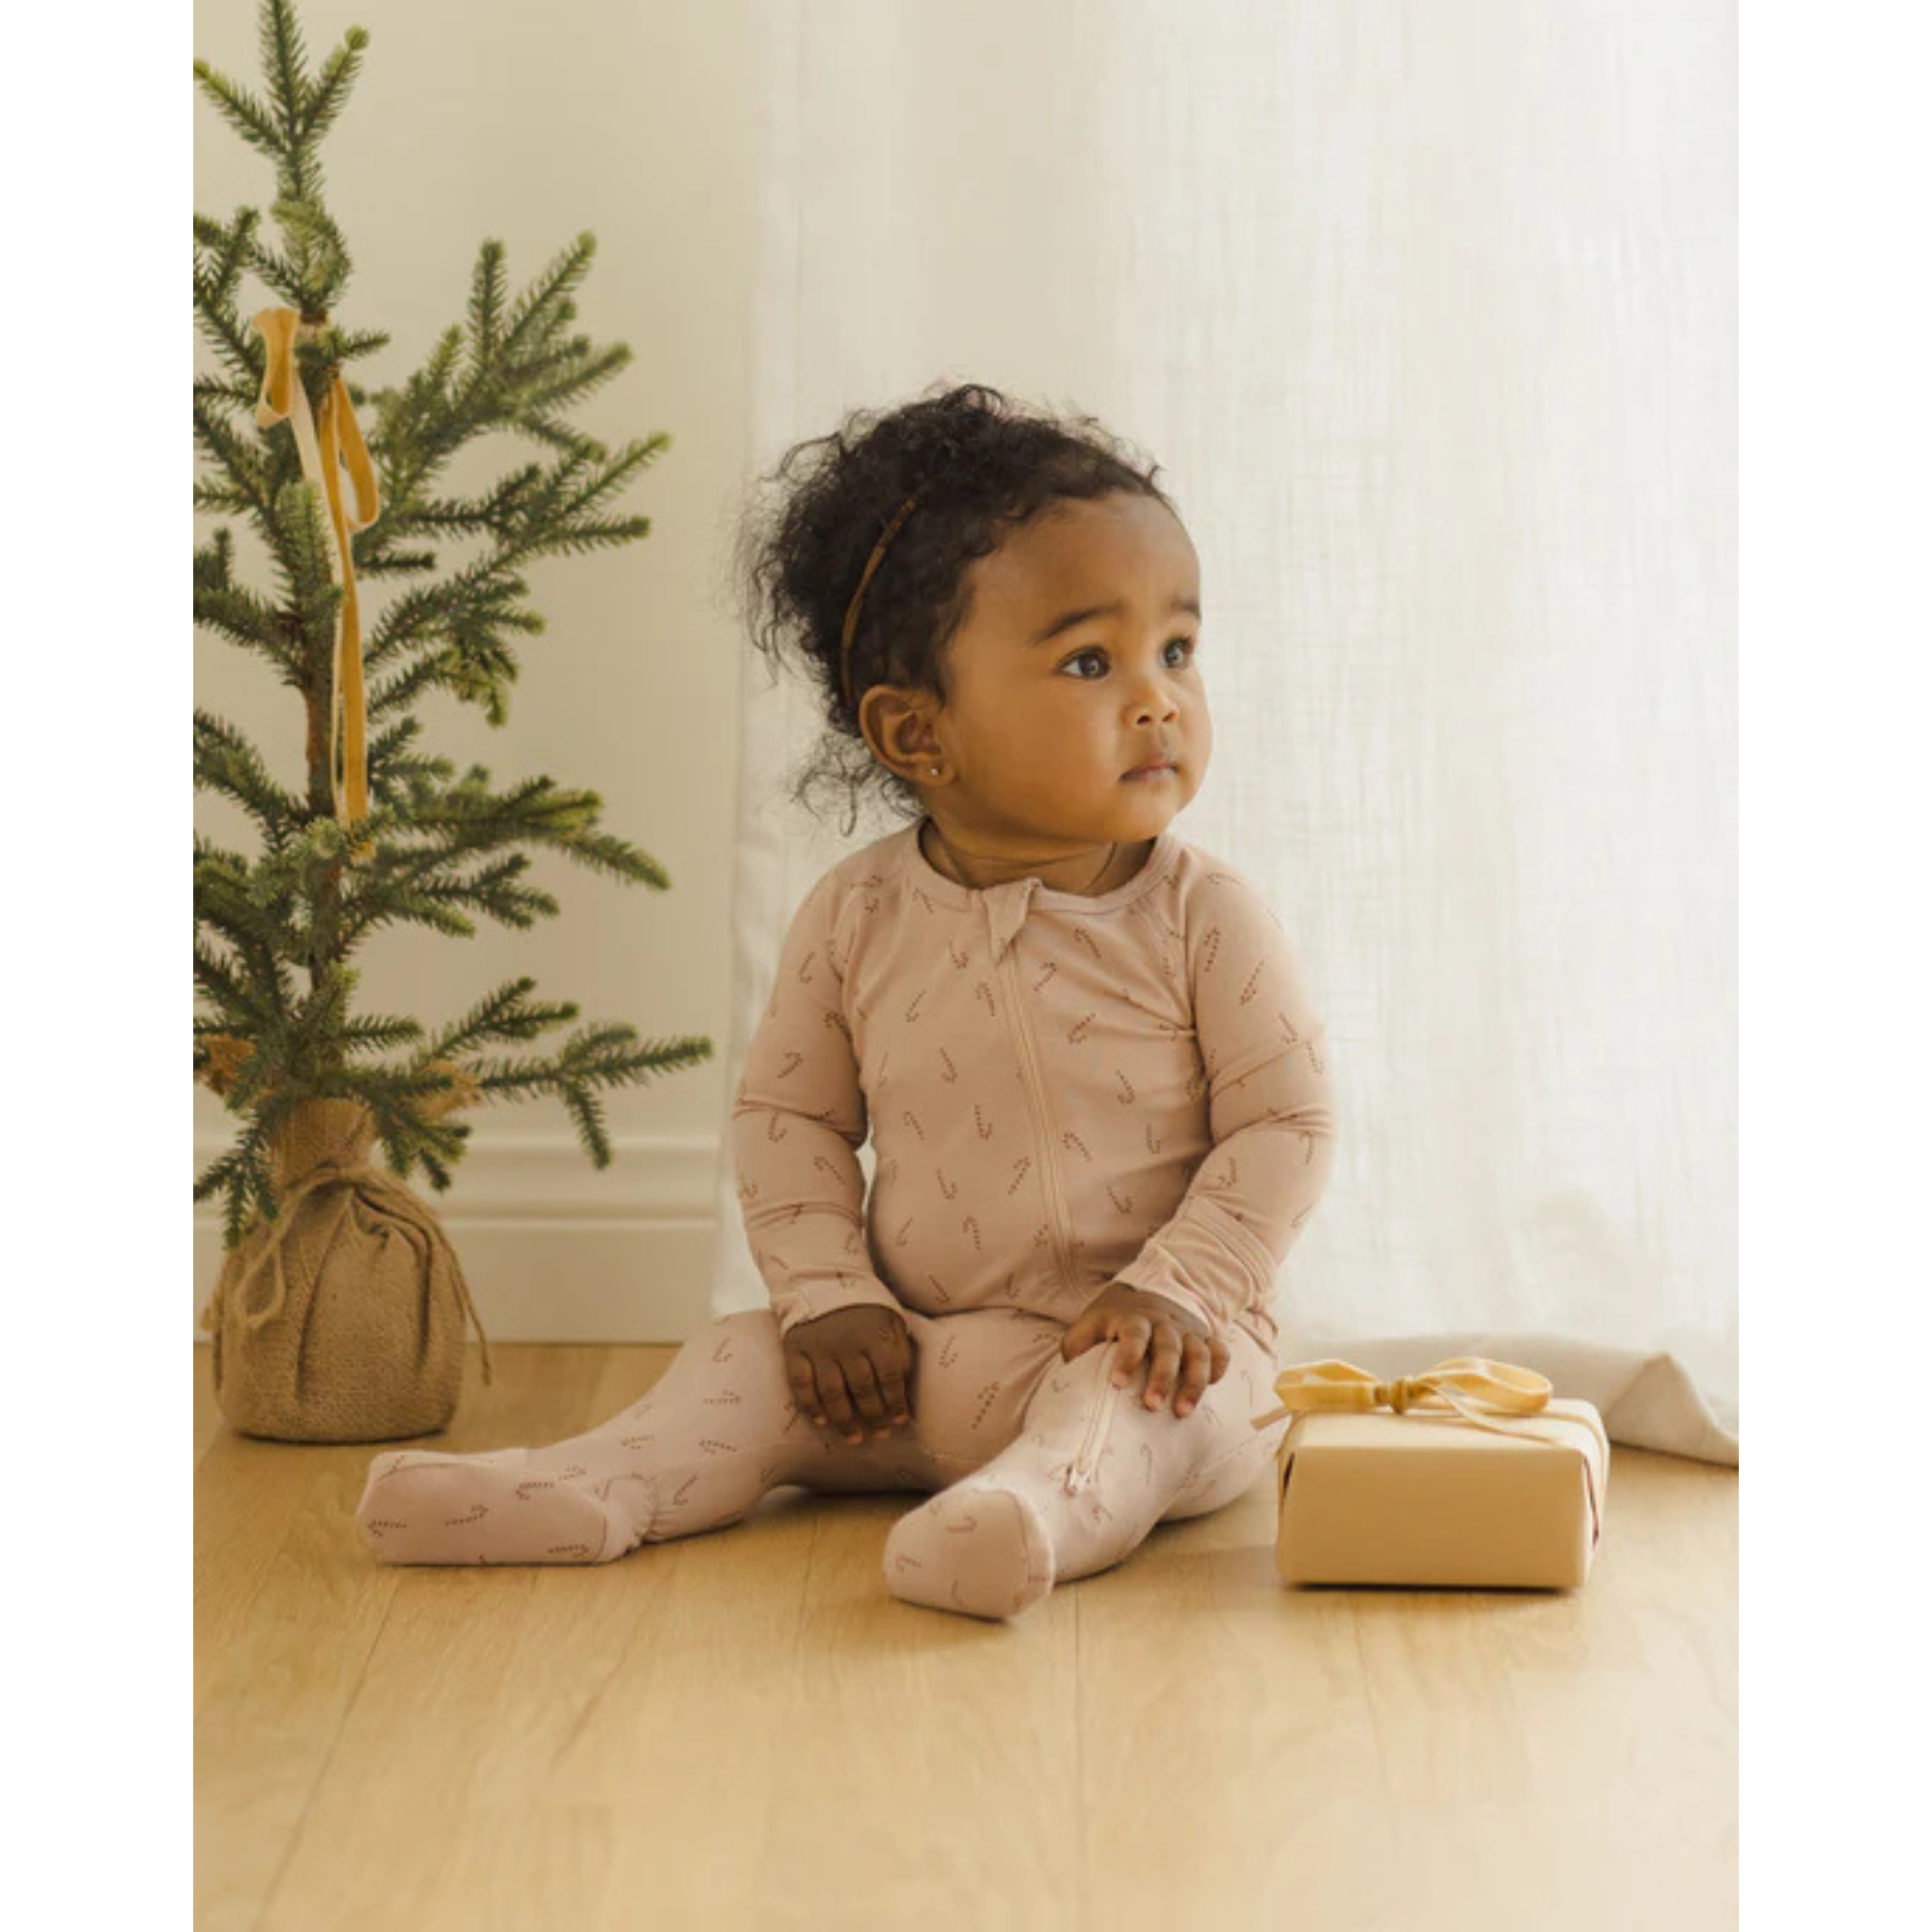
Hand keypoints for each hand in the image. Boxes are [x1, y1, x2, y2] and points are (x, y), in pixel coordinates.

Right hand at [783, 1304, 914, 1445]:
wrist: (822, 1280)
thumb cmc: (865, 1307)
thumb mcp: (891, 1320)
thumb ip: (899, 1350)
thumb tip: (903, 1387)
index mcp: (874, 1335)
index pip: (889, 1377)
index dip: (896, 1403)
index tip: (900, 1422)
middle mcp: (847, 1343)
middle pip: (862, 1389)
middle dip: (874, 1417)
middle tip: (880, 1435)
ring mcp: (819, 1348)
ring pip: (832, 1393)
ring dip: (845, 1420)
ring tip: (855, 1438)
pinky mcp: (796, 1349)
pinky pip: (801, 1384)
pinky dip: (811, 1406)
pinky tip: (822, 1422)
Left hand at [1060, 1284, 1229, 1417]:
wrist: (1144, 1295)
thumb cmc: (1111, 1322)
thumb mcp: (1088, 1326)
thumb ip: (1077, 1347)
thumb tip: (1069, 1374)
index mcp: (1132, 1318)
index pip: (1133, 1334)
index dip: (1126, 1358)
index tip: (1117, 1384)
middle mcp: (1163, 1323)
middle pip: (1168, 1348)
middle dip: (1162, 1377)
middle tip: (1152, 1406)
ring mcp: (1187, 1331)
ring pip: (1198, 1353)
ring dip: (1193, 1382)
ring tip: (1183, 1412)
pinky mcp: (1204, 1338)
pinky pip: (1219, 1351)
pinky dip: (1219, 1368)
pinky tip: (1214, 1387)